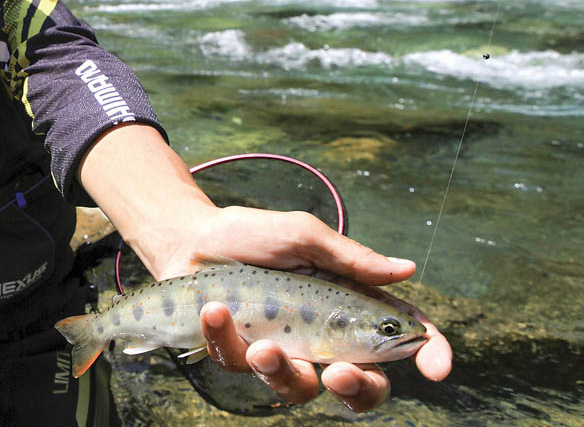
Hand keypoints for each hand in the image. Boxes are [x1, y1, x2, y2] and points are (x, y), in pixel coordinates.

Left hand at [183, 206, 452, 411]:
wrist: (188, 238)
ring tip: (262, 345)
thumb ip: (348, 257)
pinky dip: (225, 337)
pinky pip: (238, 363)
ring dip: (281, 369)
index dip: (426, 353)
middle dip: (359, 389)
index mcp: (349, 306)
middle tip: (343, 374)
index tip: (436, 367)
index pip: (399, 336)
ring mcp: (280, 351)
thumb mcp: (302, 234)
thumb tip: (406, 269)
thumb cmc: (252, 234)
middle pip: (360, 385)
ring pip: (297, 387)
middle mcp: (321, 338)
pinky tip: (214, 309)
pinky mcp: (238, 354)